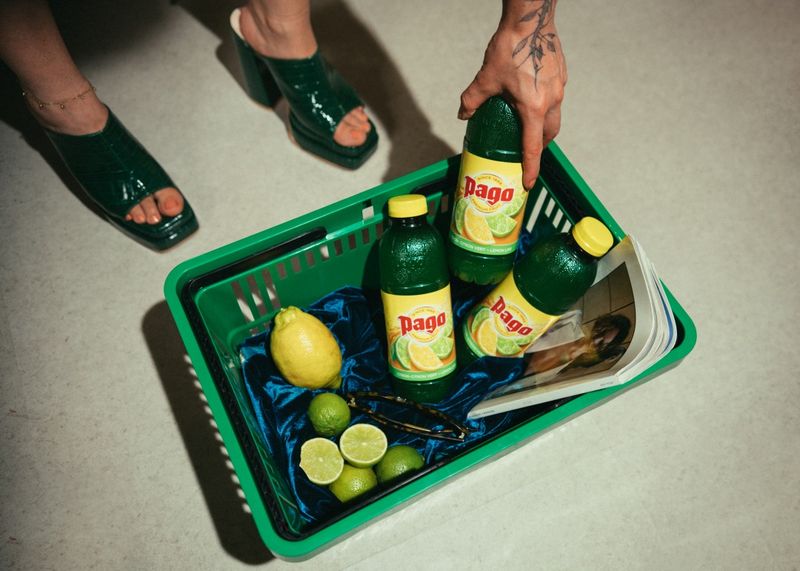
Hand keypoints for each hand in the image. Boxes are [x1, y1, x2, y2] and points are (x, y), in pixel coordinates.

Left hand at [459, 0, 566, 189]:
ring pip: (554, 117)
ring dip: (543, 127)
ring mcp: (559, 88)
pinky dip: (545, 106)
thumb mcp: (485, 78)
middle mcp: (551, 101)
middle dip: (539, 147)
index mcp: (533, 108)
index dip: (531, 168)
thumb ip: (473, 100)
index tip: (529, 183)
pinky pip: (555, 99)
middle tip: (526, 153)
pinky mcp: (561, 75)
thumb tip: (464, 114)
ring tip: (528, 128)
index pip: (533, 147)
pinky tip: (531, 99)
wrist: (530, 19)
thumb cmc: (510, 47)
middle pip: (549, 135)